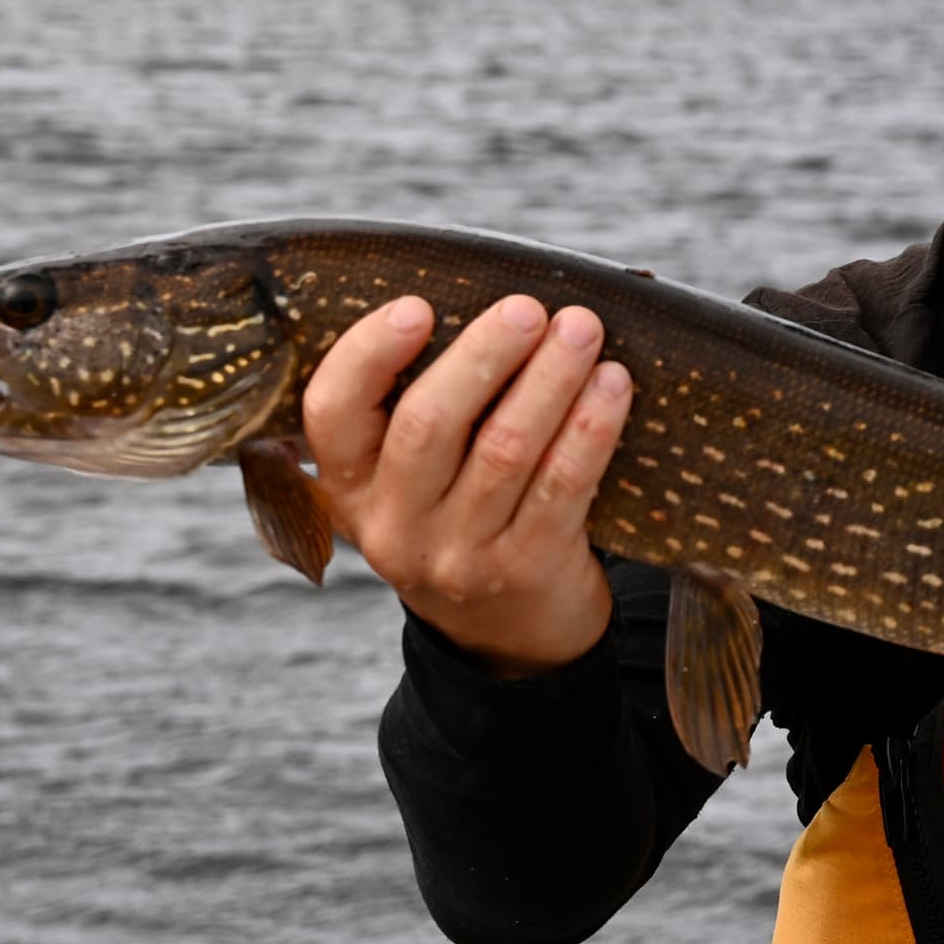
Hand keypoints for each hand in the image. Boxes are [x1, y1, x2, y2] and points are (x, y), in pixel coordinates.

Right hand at [302, 293, 627, 672]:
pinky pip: (562, 486)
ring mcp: (458, 554)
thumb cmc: (462, 518)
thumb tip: (488, 306)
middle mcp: (393, 525)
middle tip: (527, 308)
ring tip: (581, 330)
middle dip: (484, 355)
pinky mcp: (524, 570)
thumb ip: (421, 408)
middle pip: (428, 424)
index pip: (330, 413)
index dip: (367, 354)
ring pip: (505, 449)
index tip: (417, 306)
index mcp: (350, 487)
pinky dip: (590, 428)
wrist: (506, 638)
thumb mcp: (411, 482)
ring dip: (549, 379)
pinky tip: (612, 385)